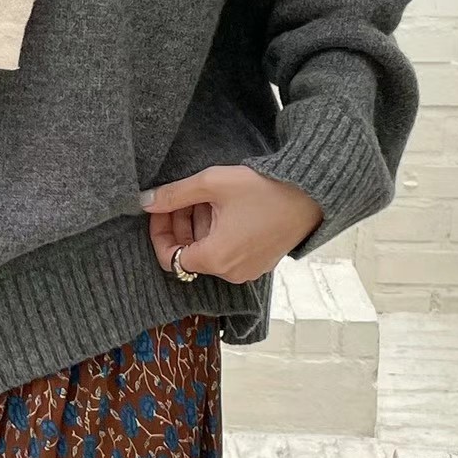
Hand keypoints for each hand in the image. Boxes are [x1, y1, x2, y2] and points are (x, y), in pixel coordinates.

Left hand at [140, 165, 323, 282]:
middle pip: (189, 254)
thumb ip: (174, 195)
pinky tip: (223, 206)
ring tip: (205, 196)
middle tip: (181, 196)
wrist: (312, 192)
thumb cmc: (264, 188)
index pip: (170, 257)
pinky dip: (218, 232)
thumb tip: (145, 201)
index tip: (160, 208)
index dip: (159, 232)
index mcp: (216, 259)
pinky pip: (228, 252)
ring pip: (208, 251)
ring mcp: (248, 270)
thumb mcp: (212, 184)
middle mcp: (231, 273)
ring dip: (198, 226)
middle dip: (179, 225)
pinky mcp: (260, 262)